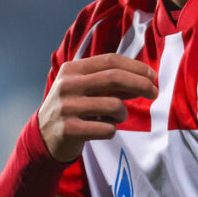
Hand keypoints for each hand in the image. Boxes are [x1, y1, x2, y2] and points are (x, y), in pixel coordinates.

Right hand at [38, 53, 157, 161]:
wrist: (43, 136)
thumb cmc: (74, 107)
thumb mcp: (87, 88)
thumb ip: (112, 82)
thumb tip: (147, 79)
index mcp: (72, 69)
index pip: (110, 60)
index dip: (136, 67)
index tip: (152, 76)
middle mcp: (67, 85)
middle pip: (114, 78)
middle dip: (141, 84)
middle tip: (154, 92)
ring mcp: (66, 107)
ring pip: (114, 106)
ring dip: (123, 113)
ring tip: (116, 117)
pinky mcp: (68, 130)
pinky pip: (107, 129)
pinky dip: (112, 130)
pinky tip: (103, 129)